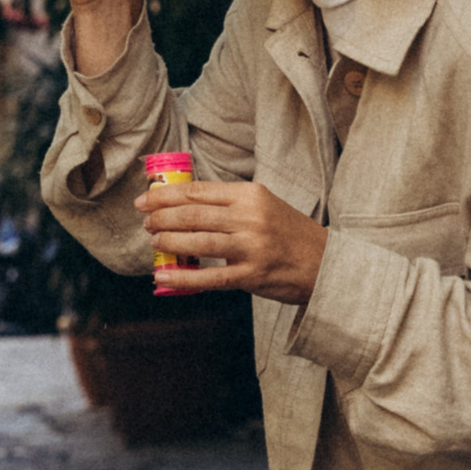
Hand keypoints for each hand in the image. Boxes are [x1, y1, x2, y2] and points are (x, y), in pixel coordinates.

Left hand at [138, 176, 327, 308]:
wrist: (326, 262)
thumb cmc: (288, 233)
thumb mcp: (263, 205)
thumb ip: (229, 204)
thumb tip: (183, 206)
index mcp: (250, 194)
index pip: (198, 191)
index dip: (165, 196)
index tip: (145, 200)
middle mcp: (250, 217)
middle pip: (193, 214)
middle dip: (161, 218)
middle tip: (146, 223)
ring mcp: (251, 246)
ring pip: (198, 242)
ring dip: (169, 243)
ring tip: (155, 243)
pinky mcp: (252, 274)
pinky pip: (210, 277)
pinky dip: (183, 278)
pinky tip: (162, 277)